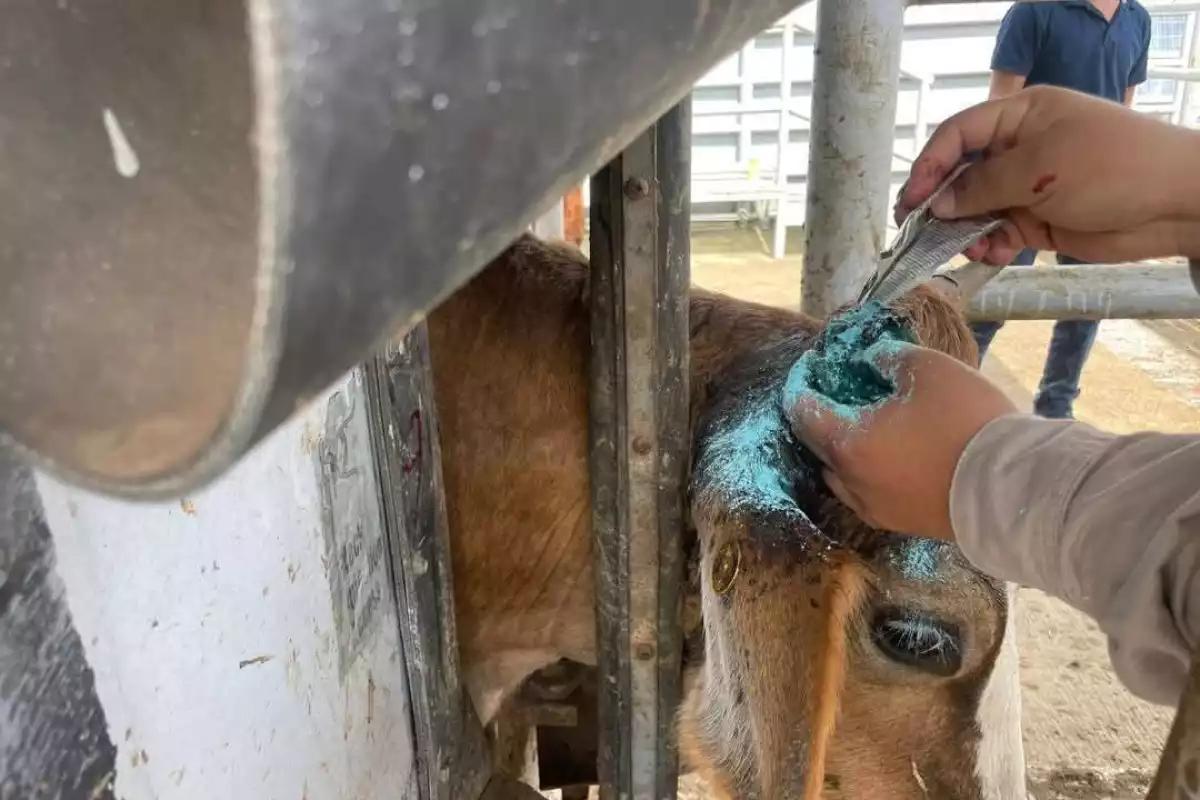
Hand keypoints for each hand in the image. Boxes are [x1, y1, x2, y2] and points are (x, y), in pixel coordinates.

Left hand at [786, 343, 1015, 540]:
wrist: (1014, 488)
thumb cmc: (965, 421)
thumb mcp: (928, 367)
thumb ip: (888, 357)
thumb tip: (869, 361)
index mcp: (847, 444)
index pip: (802, 412)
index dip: (801, 383)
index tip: (811, 365)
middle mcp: (851, 483)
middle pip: (818, 445)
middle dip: (821, 416)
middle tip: (839, 391)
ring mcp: (875, 509)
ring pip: (841, 477)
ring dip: (843, 450)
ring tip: (864, 425)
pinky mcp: (902, 524)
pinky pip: (868, 495)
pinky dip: (866, 473)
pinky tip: (890, 456)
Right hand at [895, 85, 1199, 264]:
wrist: (1173, 204)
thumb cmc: (1112, 167)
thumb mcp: (1041, 168)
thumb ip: (984, 185)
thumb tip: (939, 203)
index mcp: (1021, 116)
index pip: (959, 134)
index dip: (930, 164)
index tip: (911, 199)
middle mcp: (1020, 149)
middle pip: (962, 174)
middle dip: (941, 203)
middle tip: (917, 229)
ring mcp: (1029, 186)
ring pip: (976, 209)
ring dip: (964, 230)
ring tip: (964, 248)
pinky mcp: (1039, 221)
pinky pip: (999, 233)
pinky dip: (989, 246)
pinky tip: (992, 255)